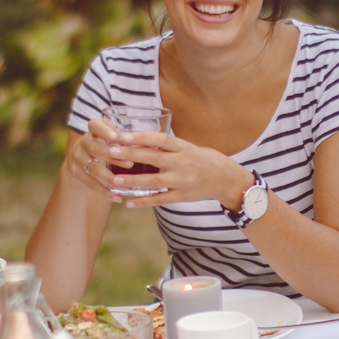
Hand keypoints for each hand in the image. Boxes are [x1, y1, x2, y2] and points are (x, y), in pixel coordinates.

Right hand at [70, 118, 129, 199]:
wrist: (79, 160)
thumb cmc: (104, 145)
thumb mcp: (109, 137)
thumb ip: (123, 137)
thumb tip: (148, 143)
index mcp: (93, 130)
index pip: (95, 125)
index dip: (104, 131)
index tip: (116, 137)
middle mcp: (83, 142)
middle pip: (94, 148)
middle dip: (112, 157)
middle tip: (130, 164)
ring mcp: (77, 158)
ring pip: (93, 168)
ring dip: (110, 178)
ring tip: (125, 185)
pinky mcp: (75, 173)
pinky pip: (90, 183)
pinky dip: (104, 191)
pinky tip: (117, 197)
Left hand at [87, 119, 251, 212]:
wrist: (227, 179)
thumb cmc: (204, 159)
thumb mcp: (189, 148)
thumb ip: (167, 147)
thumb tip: (140, 141)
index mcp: (184, 148)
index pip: (160, 140)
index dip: (141, 137)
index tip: (123, 135)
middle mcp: (183, 163)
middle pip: (153, 159)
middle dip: (131, 155)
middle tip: (111, 152)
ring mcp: (183, 181)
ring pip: (154, 182)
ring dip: (133, 181)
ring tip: (114, 180)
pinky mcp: (183, 197)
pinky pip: (160, 200)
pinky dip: (144, 201)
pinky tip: (129, 202)